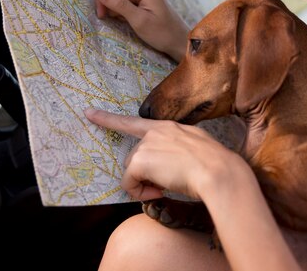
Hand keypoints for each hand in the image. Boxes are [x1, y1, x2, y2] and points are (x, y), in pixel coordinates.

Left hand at [84, 109, 244, 201]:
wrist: (218, 172)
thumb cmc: (215, 164)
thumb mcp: (197, 147)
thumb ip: (179, 150)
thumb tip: (170, 166)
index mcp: (169, 127)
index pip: (133, 121)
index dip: (108, 118)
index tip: (88, 113)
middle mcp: (155, 132)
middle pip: (134, 157)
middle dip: (145, 174)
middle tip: (166, 185)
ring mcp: (146, 145)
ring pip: (132, 171)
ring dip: (144, 183)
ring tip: (167, 188)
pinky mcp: (140, 160)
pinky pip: (129, 183)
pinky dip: (140, 192)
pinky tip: (160, 193)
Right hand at [94, 0, 188, 60]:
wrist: (179, 43)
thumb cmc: (162, 33)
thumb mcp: (138, 20)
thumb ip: (118, 4)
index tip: (102, 14)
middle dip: (108, 1)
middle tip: (108, 18)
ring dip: (114, 7)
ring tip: (122, 21)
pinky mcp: (142, 1)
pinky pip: (124, 1)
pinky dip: (120, 10)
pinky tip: (126, 20)